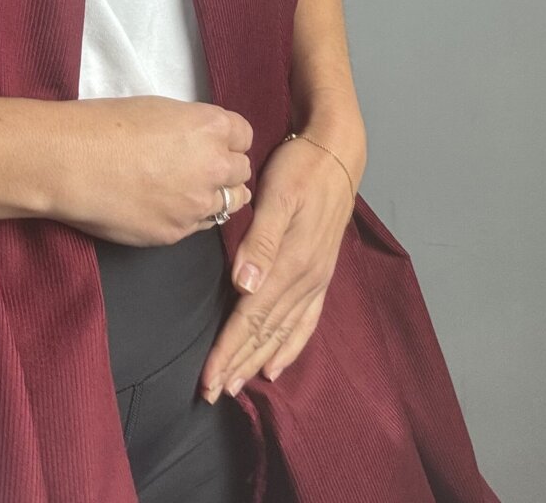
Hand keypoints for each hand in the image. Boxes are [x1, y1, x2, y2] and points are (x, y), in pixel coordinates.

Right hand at [47, 95, 253, 247]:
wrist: (71, 161)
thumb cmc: (104, 125)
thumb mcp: (158, 109)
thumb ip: (192, 129)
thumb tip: (198, 143)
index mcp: (211, 127)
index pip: (244, 135)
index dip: (227, 139)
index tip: (212, 143)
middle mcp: (214, 166)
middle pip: (241, 172)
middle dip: (224, 169)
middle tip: (196, 168)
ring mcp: (197, 204)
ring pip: (229, 204)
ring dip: (214, 197)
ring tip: (185, 191)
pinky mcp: (176, 233)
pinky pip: (199, 226)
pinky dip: (188, 217)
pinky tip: (163, 206)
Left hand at [198, 121, 362, 401]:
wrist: (336, 153)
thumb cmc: (299, 169)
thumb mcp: (278, 196)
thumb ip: (261, 240)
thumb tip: (244, 286)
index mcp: (291, 263)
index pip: (252, 317)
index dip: (229, 349)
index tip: (208, 379)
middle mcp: (306, 279)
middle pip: (266, 332)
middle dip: (238, 364)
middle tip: (212, 393)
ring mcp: (317, 279)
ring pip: (284, 332)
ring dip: (259, 361)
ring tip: (237, 385)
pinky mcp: (321, 272)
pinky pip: (306, 322)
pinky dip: (290, 347)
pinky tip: (277, 364)